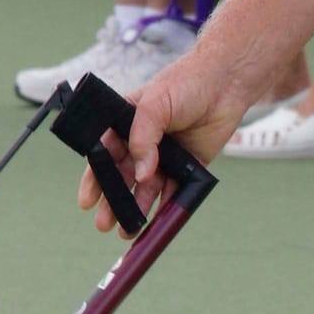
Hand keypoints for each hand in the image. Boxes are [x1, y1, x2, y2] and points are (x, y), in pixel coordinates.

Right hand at [78, 41, 255, 235]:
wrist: (226, 82)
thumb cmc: (186, 83)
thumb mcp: (154, 104)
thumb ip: (143, 138)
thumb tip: (141, 173)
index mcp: (126, 124)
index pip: (104, 154)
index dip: (95, 178)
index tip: (87, 201)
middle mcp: (143, 142)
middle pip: (122, 177)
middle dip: (112, 201)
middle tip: (103, 223)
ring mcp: (165, 156)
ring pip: (145, 188)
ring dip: (135, 209)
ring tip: (126, 230)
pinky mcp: (188, 166)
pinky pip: (174, 191)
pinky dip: (165, 208)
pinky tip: (155, 223)